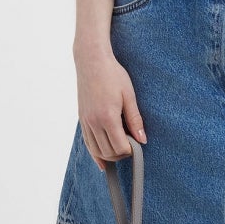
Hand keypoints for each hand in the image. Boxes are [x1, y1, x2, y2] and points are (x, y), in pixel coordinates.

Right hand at [75, 46, 146, 171]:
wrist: (91, 61)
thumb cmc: (113, 75)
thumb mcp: (129, 96)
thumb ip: (135, 120)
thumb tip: (143, 140)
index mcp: (107, 117)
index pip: (120, 147)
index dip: (131, 150)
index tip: (138, 144)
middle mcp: (93, 122)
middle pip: (108, 152)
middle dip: (121, 155)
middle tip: (132, 147)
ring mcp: (85, 122)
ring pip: (96, 151)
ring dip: (109, 156)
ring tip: (121, 150)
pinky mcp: (82, 119)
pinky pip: (87, 143)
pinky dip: (95, 154)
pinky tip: (102, 162)